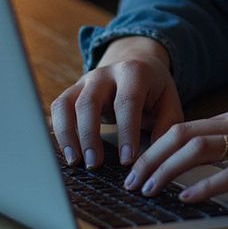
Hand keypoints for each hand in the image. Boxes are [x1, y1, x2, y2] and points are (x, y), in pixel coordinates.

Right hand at [50, 36, 182, 168]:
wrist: (138, 63)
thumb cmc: (154, 90)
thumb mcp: (169, 101)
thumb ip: (166, 126)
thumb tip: (155, 156)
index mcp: (134, 73)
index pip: (127, 102)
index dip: (126, 131)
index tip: (127, 160)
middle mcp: (105, 73)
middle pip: (89, 102)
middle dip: (90, 135)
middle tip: (95, 164)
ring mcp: (86, 81)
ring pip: (67, 104)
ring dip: (68, 135)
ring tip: (75, 161)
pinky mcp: (73, 90)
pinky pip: (58, 108)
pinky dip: (59, 131)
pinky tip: (67, 152)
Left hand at [123, 108, 227, 206]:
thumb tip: (195, 167)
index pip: (184, 127)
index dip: (154, 147)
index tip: (135, 168)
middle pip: (183, 134)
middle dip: (150, 158)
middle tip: (130, 182)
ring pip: (199, 150)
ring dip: (167, 171)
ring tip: (148, 190)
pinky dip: (203, 186)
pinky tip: (186, 198)